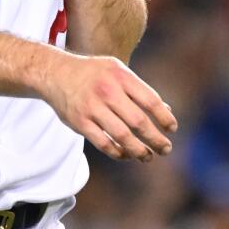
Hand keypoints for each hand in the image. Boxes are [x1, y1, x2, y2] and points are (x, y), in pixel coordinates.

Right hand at [39, 52, 176, 161]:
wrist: (56, 73)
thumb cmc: (94, 74)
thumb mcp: (118, 72)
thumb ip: (140, 91)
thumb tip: (167, 110)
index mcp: (121, 76)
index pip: (150, 101)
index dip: (164, 117)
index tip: (172, 129)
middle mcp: (107, 91)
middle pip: (138, 121)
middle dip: (156, 139)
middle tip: (166, 149)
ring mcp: (92, 107)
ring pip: (122, 136)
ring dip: (139, 150)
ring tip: (148, 156)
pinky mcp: (80, 122)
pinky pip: (103, 143)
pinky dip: (117, 152)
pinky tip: (126, 155)